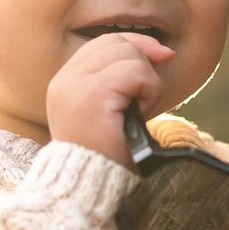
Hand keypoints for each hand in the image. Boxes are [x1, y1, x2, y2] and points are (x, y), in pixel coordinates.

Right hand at [47, 32, 173, 166]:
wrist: (92, 188)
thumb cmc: (108, 157)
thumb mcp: (113, 111)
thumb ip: (125, 77)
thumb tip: (164, 50)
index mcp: (65, 83)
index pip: (102, 42)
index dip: (135, 46)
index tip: (159, 59)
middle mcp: (64, 81)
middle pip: (115, 41)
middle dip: (141, 62)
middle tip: (143, 98)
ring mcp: (75, 86)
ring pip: (126, 52)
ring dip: (146, 80)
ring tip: (138, 109)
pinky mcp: (91, 96)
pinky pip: (134, 72)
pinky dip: (149, 89)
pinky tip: (142, 112)